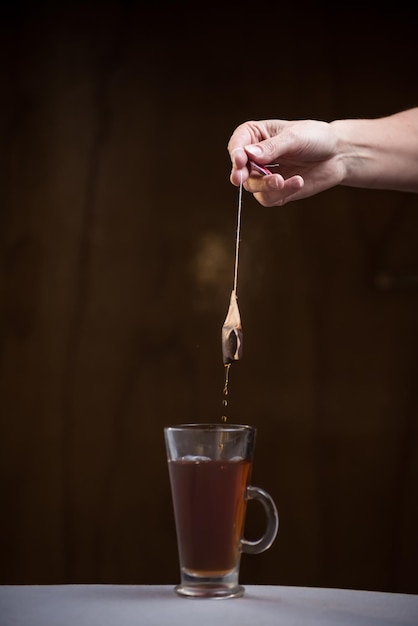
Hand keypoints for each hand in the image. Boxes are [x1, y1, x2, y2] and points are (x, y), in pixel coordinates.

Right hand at [227, 119, 342, 205]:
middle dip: (241, 175)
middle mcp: (256, 158)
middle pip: (240, 170)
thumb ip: (272, 147)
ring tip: (282, 180)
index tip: (240, 159)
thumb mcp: (295, 137)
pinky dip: (281, 192)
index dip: (236, 153)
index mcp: (255, 136)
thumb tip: (248, 154)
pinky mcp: (276, 192)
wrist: (338, 155)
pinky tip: (297, 182)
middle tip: (240, 179)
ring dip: (265, 185)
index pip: (237, 144)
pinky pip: (269, 198)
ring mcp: (264, 176)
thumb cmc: (316, 138)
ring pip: (253, 187)